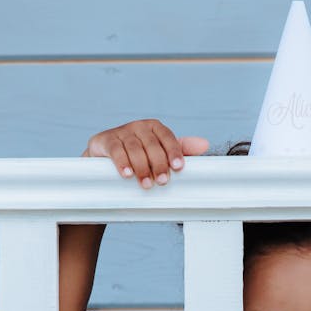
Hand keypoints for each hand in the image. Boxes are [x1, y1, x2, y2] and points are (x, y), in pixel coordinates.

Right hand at [83, 119, 209, 188]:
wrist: (106, 157)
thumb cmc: (139, 155)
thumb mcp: (160, 152)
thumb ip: (181, 149)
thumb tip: (204, 145)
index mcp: (154, 128)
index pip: (167, 137)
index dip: (174, 151)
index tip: (178, 167)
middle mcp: (139, 126)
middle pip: (151, 144)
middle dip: (158, 164)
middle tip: (162, 181)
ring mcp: (121, 131)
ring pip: (134, 148)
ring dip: (141, 167)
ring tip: (146, 184)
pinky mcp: (106, 140)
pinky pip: (115, 150)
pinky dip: (122, 163)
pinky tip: (127, 174)